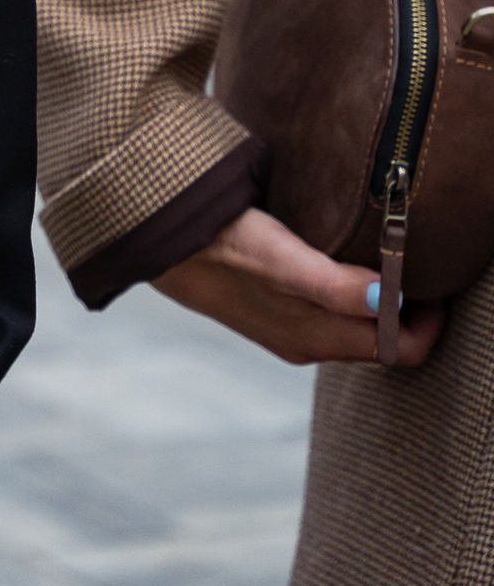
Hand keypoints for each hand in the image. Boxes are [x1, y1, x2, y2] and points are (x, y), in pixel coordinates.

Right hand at [154, 204, 444, 367]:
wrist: (150, 234)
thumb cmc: (214, 243)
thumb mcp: (275, 258)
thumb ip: (330, 285)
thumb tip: (385, 300)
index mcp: (314, 338)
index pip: (401, 350)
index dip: (427, 319)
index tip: (434, 272)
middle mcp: (306, 341)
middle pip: (383, 339)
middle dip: (409, 305)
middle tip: (418, 253)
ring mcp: (286, 326)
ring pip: (356, 323)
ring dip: (380, 295)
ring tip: (387, 248)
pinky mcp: (268, 306)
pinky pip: (329, 308)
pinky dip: (350, 288)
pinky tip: (342, 251)